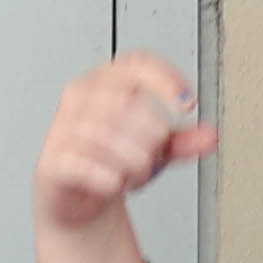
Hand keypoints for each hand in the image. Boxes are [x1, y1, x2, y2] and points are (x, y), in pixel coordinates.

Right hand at [33, 51, 211, 262]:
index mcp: (106, 81)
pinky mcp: (52, 160)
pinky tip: (114, 183)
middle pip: (128, 103)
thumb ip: (184, 141)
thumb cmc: (112, 160)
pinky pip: (86, 165)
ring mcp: (62, 127)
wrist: (76, 198)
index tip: (186, 104)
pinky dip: (110, 179)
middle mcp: (81, 97)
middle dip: (152, 138)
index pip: (137, 65)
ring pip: (109, 135)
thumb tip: (210, 136)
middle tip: (153, 158)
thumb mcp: (155, 149)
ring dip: (133, 162)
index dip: (165, 79)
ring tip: (134, 173)